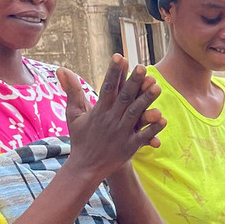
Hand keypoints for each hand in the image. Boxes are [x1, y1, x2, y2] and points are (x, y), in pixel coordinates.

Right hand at [62, 54, 165, 181]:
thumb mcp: (73, 114)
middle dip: (133, 82)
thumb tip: (61, 69)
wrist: (85, 167)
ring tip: (157, 87)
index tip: (120, 57)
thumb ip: (72, 91)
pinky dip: (152, 129)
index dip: (114, 72)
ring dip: (146, 101)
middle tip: (143, 67)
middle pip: (124, 98)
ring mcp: (121, 134)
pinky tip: (163, 119)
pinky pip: (142, 137)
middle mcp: (110, 120)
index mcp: (99, 110)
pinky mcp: (129, 147)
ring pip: (135, 114)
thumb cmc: (81, 139)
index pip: (107, 87)